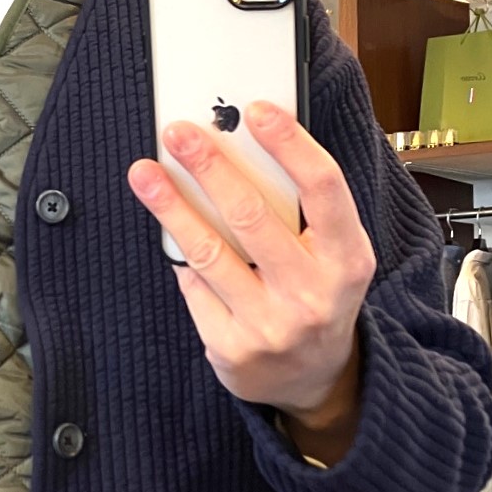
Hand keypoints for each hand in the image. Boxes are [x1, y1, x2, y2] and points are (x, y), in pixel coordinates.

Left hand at [127, 102, 376, 460]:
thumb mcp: (332, 255)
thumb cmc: (318, 296)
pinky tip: (171, 236)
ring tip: (144, 173)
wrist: (315, 381)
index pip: (323, 188)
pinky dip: (182, 258)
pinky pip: (194, 287)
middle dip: (211, 167)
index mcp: (348, 259)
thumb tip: (242, 147)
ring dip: (171, 207)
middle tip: (179, 132)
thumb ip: (302, 210)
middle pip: (253, 216)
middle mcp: (314, 294)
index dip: (291, 144)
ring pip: (210, 252)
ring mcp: (271, 326)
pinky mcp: (232, 349)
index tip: (255, 110)